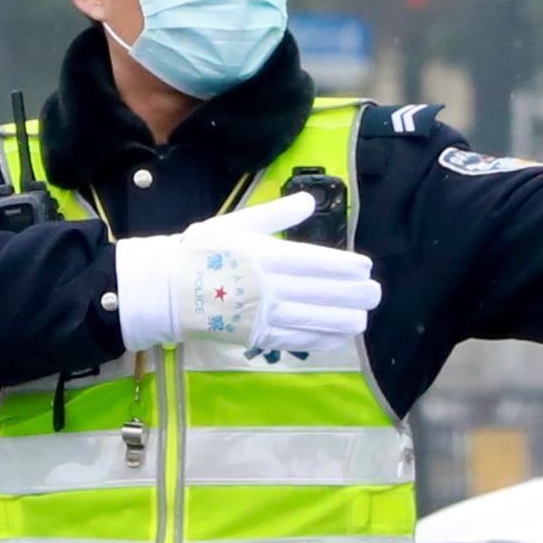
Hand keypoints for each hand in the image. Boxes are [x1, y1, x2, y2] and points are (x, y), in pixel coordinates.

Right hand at [112, 193, 383, 353]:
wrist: (167, 289)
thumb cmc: (202, 251)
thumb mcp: (237, 222)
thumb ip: (277, 214)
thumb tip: (310, 201)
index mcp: (267, 256)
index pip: (317, 263)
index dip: (345, 267)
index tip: (365, 267)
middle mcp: (271, 288)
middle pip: (322, 293)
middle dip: (353, 295)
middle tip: (376, 294)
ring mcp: (264, 315)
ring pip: (313, 320)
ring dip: (342, 320)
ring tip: (363, 317)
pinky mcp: (256, 337)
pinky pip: (295, 340)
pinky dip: (319, 339)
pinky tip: (337, 337)